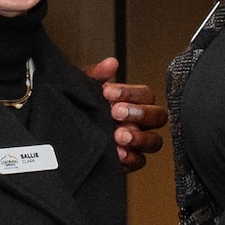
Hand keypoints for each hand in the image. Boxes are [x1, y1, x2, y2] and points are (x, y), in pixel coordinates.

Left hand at [87, 56, 168, 171]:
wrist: (66, 132)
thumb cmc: (81, 107)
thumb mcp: (85, 88)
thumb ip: (98, 74)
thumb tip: (111, 63)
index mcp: (134, 102)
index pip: (145, 95)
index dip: (130, 93)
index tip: (108, 93)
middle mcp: (141, 122)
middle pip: (158, 117)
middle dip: (138, 114)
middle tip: (115, 113)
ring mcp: (138, 142)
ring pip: (154, 141)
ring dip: (138, 138)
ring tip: (118, 135)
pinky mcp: (130, 161)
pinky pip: (140, 161)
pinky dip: (131, 158)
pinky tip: (117, 153)